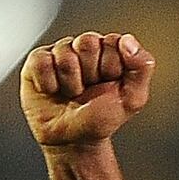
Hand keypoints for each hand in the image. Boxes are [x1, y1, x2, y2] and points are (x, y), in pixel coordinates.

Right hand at [22, 32, 153, 146]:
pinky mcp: (37, 61)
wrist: (73, 139)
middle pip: (87, 42)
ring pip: (64, 53)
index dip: (112, 67)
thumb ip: (141, 67)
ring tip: (71, 93)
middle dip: (90, 73)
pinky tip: (53, 91)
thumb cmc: (102, 118)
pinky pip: (41, 62)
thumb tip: (127, 39)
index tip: (110, 84)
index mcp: (111, 51)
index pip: (113, 41)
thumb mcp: (133, 98)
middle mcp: (85, 48)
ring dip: (70, 83)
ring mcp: (60, 52)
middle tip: (89, 90)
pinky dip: (48, 83)